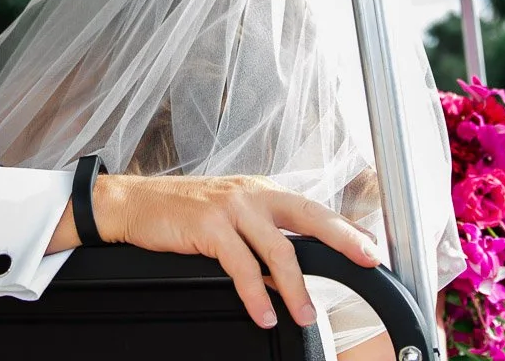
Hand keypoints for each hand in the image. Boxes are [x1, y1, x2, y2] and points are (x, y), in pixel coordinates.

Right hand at [93, 175, 380, 329]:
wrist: (133, 204)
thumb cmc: (180, 211)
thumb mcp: (228, 217)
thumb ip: (259, 239)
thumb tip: (287, 275)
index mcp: (261, 191)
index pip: (311, 209)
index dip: (344, 227)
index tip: (370, 245)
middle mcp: (252, 194)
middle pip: (309, 216)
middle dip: (343, 237)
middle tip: (368, 258)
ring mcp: (232, 208)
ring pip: (278, 249)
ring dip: (296, 287)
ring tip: (306, 314)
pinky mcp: (210, 226)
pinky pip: (241, 266)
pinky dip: (255, 294)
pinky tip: (264, 313)